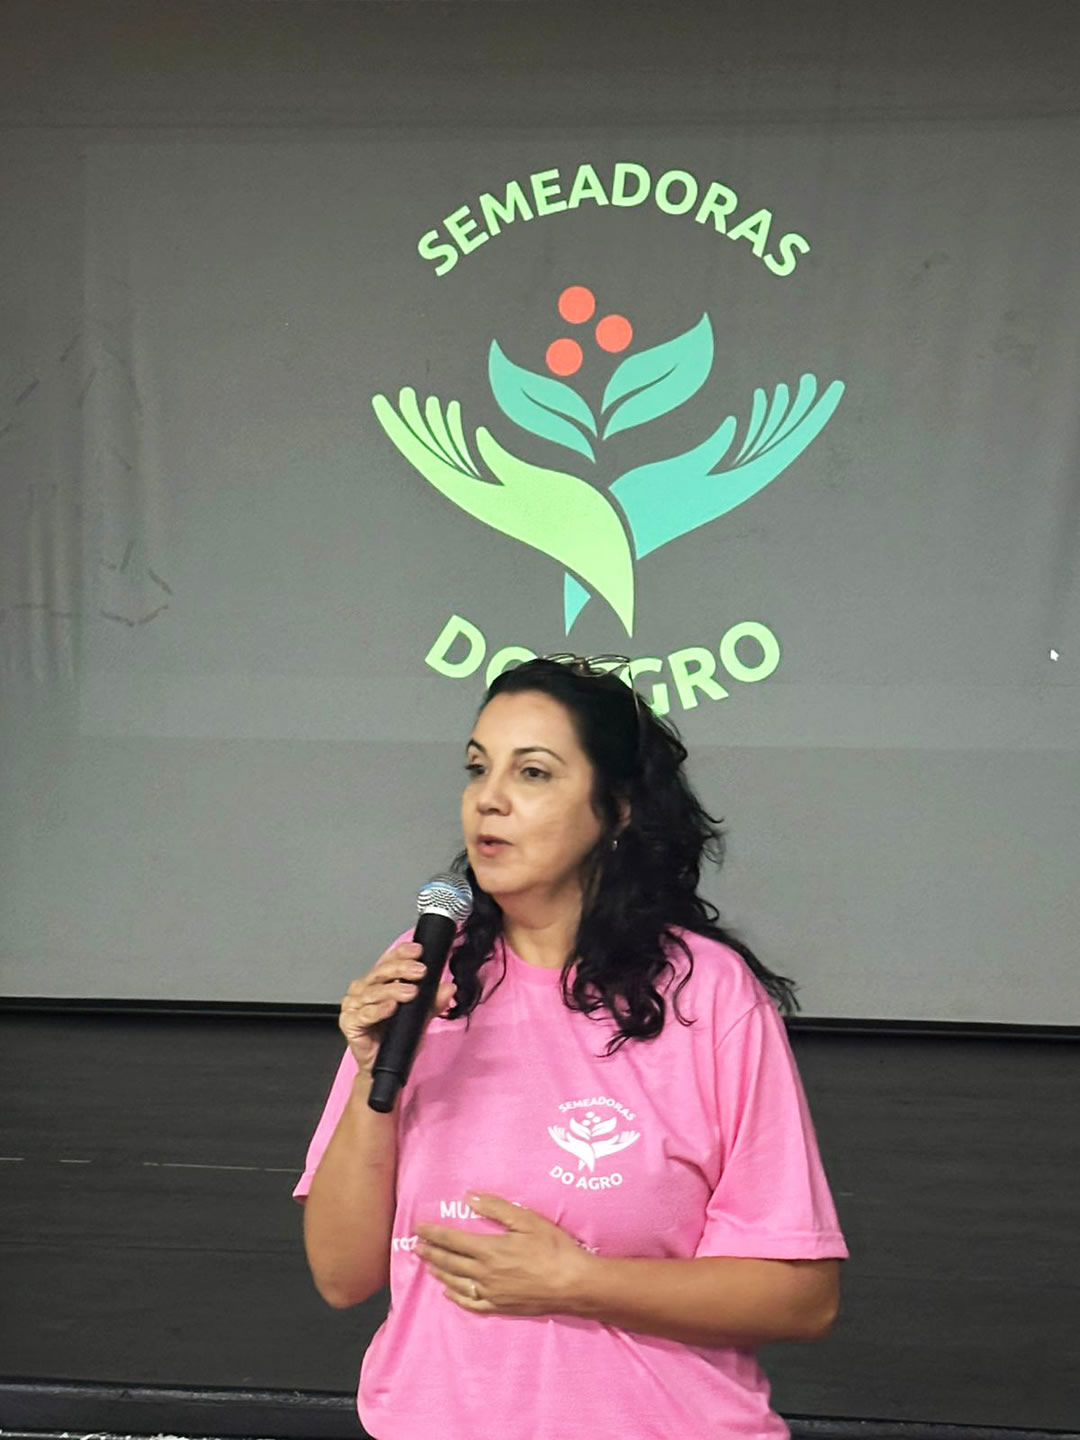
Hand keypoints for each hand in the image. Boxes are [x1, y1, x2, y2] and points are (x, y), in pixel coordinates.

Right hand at [338, 941, 455, 1076]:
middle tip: (420, 971)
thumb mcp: (420, 1017)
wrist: (382, 1068)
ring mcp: (354, 1005)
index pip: (388, 960)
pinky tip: (391, 1007)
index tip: (419, 950)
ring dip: (393, 989)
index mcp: (378, 981)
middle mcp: (363, 989)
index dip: (402, 953)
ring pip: (374, 992)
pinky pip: (365, 1014)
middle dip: (401, 969)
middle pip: (380, 972)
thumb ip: (433, 1002)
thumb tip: (448, 988)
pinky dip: (379, 1010)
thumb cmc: (396, 1038)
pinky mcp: (350, 1023)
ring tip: (411, 992)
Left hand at [415, 1192, 591, 1316]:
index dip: (434, 1234)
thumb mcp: (527, 1220)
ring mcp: (491, 1293)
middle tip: (415, 1246)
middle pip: (450, 1262)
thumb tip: (468, 1197)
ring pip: (457, 1283)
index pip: (453, 1240)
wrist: (572, 1283)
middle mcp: (485, 1273)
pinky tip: (449, 1292)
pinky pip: (471, 1303)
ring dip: (439, 1272)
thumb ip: (496, 1208)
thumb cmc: (553, 1248)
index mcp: (489, 1250)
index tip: (418, 1228)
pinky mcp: (500, 1307)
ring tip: (427, 1265)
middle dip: (431, 1252)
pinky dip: (456, 1297)